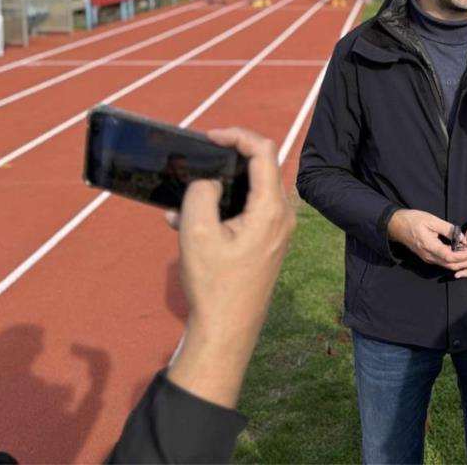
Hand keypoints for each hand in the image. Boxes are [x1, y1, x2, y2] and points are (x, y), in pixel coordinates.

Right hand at [166, 127, 295, 407]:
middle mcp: (282, 214)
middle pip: (261, 167)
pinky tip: (186, 220)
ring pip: (251, 190)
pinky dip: (221, 207)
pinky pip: (247, 210)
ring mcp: (277, 229)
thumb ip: (201, 193)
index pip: (263, 151)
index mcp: (271, 208)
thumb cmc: (214, 285)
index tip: (209, 137)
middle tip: (199, 158)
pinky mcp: (267, 241)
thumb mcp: (196, 233)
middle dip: (228, 158)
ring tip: (184, 197)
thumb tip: (209, 180)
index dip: (237, 135)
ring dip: (219, 187)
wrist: (227, 330)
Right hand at [388, 208, 466, 270]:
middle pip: (451, 264)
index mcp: (429, 246)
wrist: (396, 226)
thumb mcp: (431, 220)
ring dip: (462, 263)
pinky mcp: (428, 257)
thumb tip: (462, 238)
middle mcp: (429, 256)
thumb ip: (447, 229)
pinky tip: (463, 255)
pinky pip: (444, 262)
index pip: (450, 256)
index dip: (464, 256)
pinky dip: (455, 261)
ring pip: (448, 265)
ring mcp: (428, 258)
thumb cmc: (413, 220)